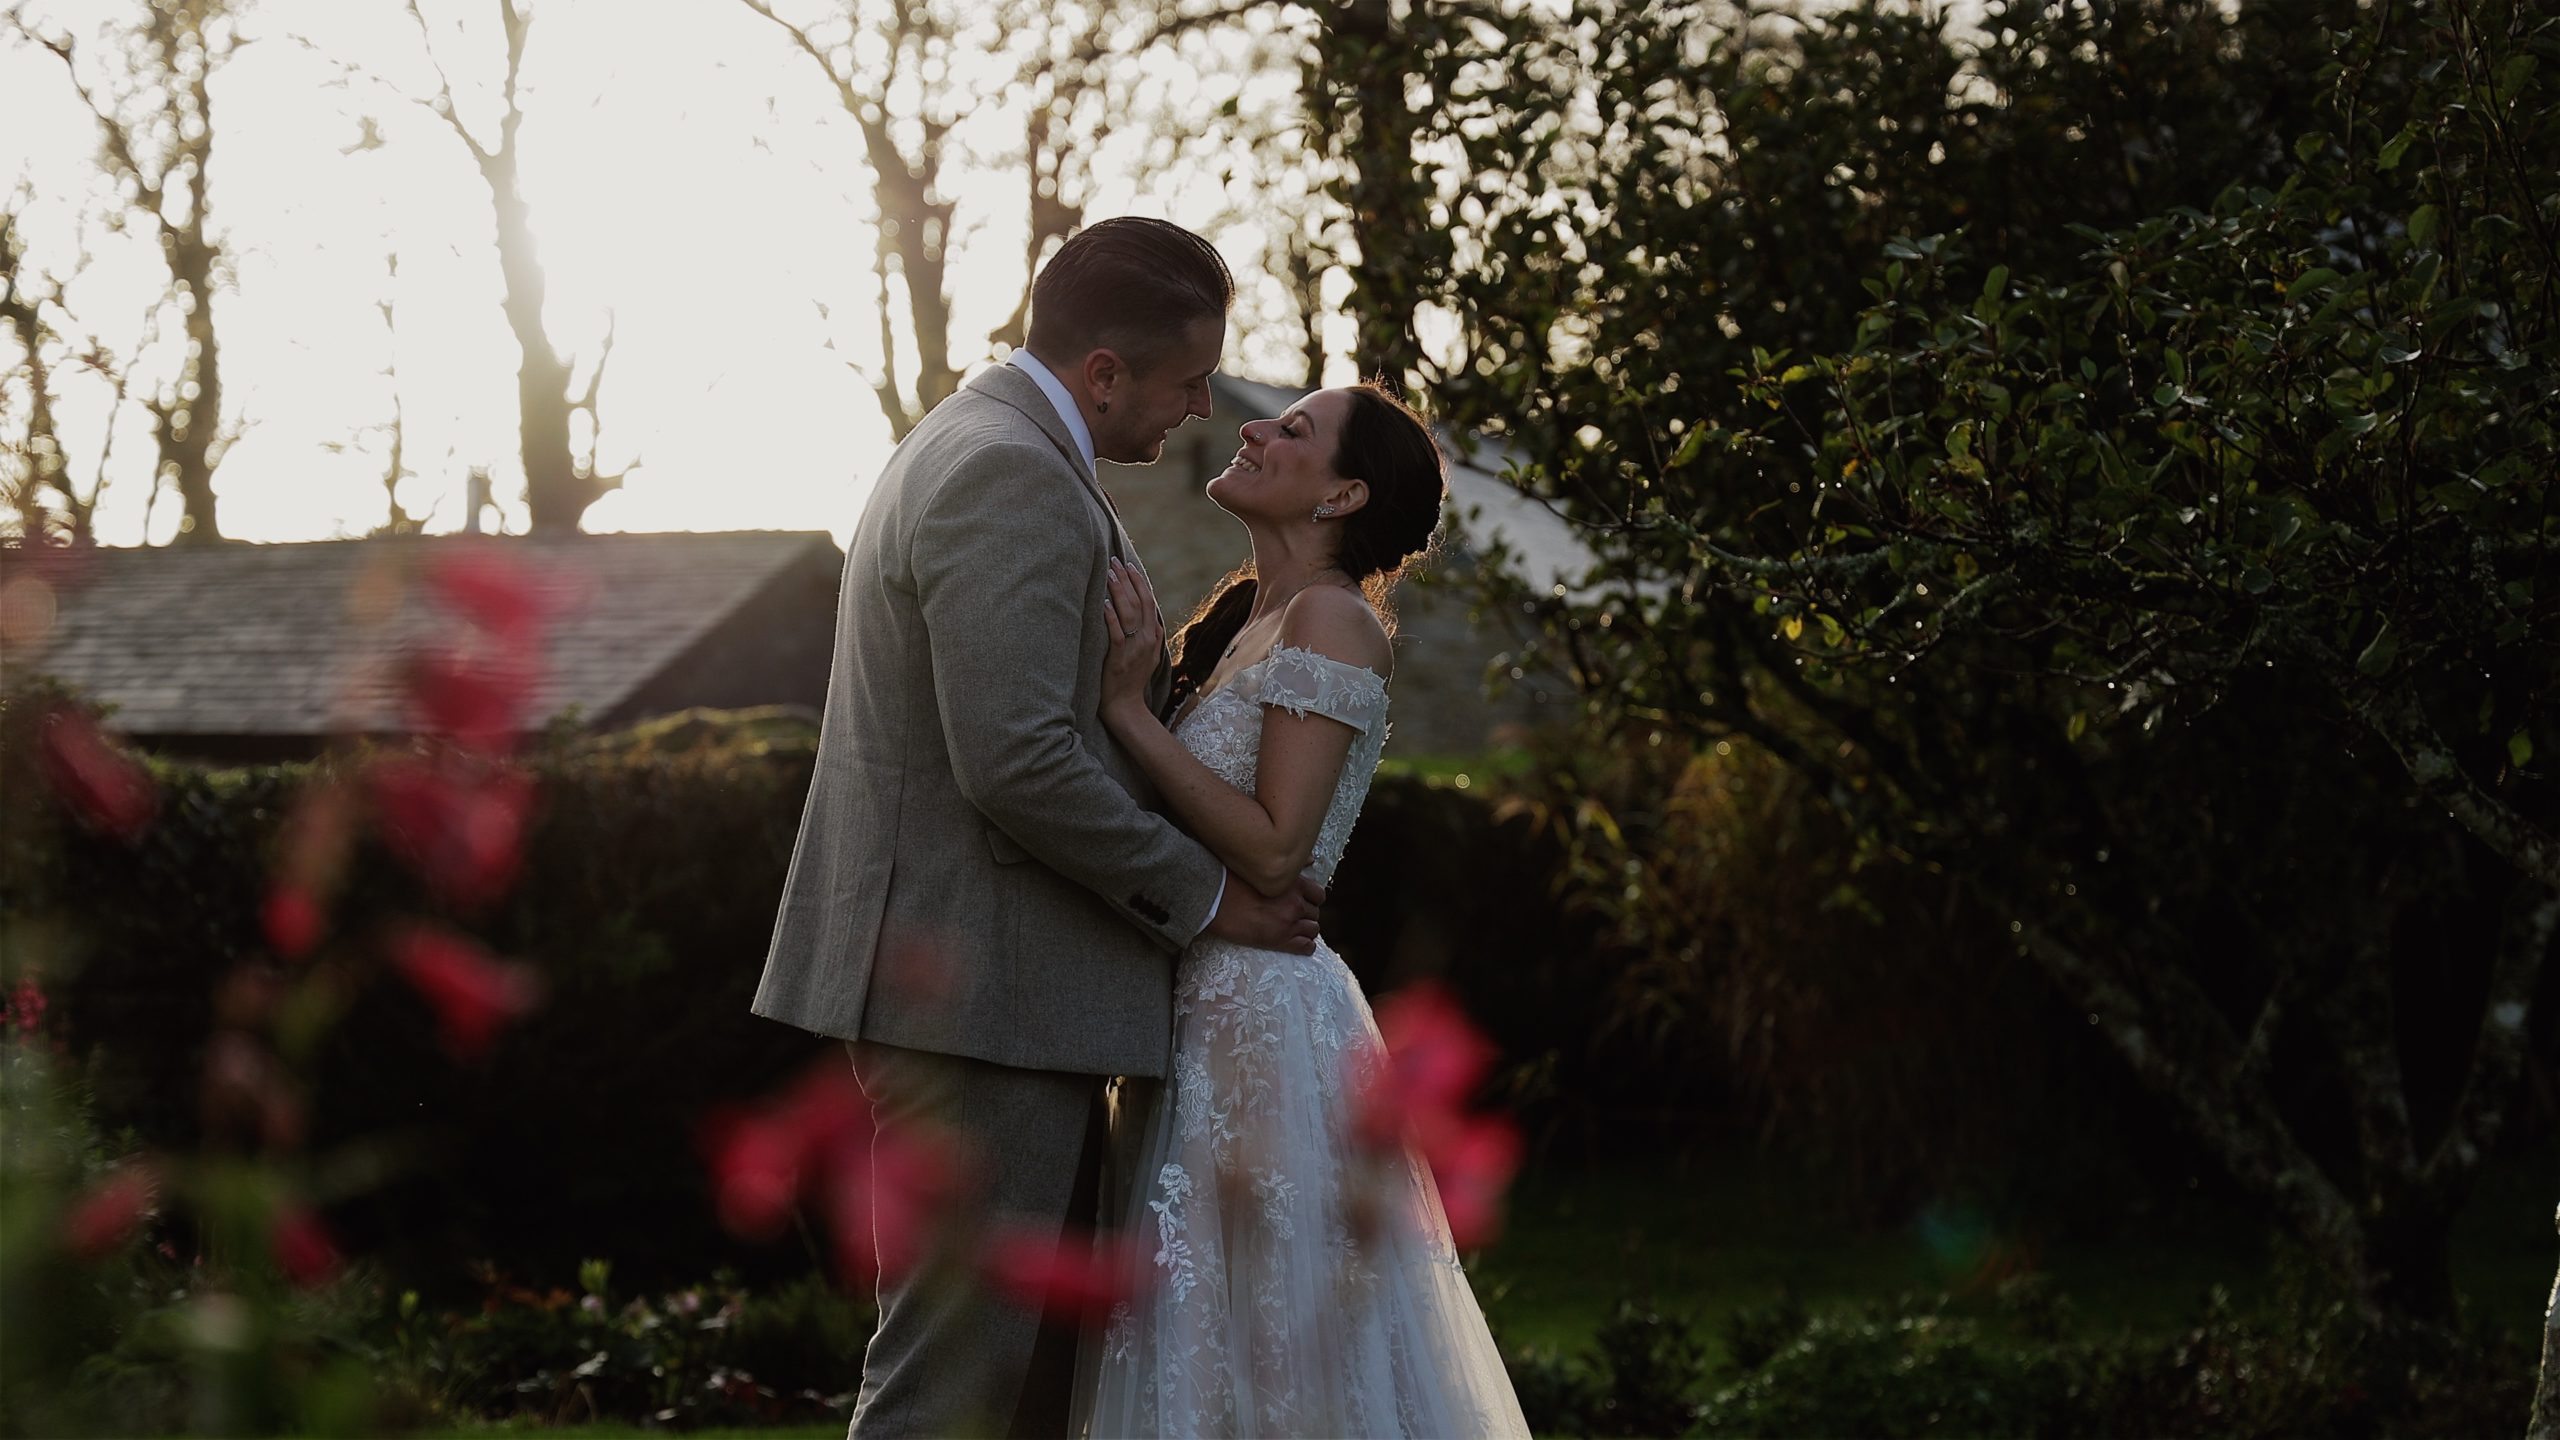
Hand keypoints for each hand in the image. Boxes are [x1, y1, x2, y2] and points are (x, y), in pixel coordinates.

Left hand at [1100, 557, 1164, 720]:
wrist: (1127, 706)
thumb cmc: (1132, 681)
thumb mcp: (1149, 657)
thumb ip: (1152, 637)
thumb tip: (1153, 620)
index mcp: (1154, 636)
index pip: (1149, 601)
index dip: (1139, 582)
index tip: (1129, 566)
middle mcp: (1147, 639)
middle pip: (1140, 602)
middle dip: (1127, 579)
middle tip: (1115, 561)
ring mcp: (1135, 648)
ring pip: (1130, 613)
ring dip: (1119, 591)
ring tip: (1108, 574)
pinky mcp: (1120, 658)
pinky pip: (1117, 633)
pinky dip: (1111, 617)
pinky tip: (1104, 603)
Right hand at [1203, 872, 1324, 954]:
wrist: (1214, 902)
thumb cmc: (1232, 880)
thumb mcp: (1261, 868)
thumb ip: (1289, 866)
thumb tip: (1312, 860)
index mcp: (1293, 883)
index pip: (1319, 894)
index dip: (1312, 899)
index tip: (1304, 902)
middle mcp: (1295, 903)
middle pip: (1315, 913)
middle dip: (1307, 915)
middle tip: (1294, 916)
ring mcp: (1289, 923)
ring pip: (1313, 929)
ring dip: (1306, 929)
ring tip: (1294, 929)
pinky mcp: (1280, 941)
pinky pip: (1306, 947)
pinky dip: (1306, 946)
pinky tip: (1298, 943)